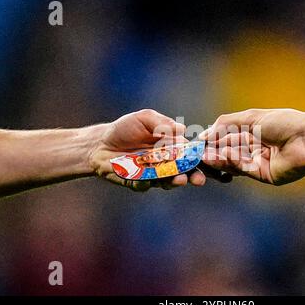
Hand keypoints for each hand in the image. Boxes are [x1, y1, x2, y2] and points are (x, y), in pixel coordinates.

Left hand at [89, 109, 206, 190]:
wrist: (100, 142)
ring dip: (174, 181)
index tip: (203, 160)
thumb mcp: (145, 118)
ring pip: (167, 181)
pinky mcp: (138, 183)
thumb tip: (183, 130)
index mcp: (171, 147)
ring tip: (179, 180)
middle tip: (198, 180)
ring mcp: (153, 175)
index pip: (188, 154)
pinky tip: (146, 179)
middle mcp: (165, 163)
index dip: (197, 158)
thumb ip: (163, 123)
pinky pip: (145, 185)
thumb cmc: (124, 128)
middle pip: (183, 172)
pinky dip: (147, 183)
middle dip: (192, 177)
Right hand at [200, 109, 304, 184]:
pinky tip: (224, 155)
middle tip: (196, 154)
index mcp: (250, 134)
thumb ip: (226, 123)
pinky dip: (233, 163)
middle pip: (226, 153)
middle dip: (212, 153)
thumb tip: (204, 133)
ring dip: (219, 159)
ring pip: (232, 163)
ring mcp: (257, 163)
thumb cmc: (283, 122)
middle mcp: (252, 149)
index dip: (211, 141)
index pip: (225, 139)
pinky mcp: (263, 175)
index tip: (195, 143)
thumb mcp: (251, 117)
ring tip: (205, 156)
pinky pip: (244, 169)